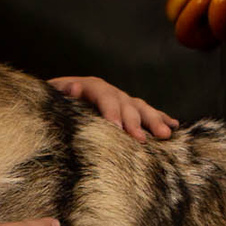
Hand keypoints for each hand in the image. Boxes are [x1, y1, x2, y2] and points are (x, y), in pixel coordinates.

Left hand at [51, 75, 176, 140]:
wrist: (58, 99)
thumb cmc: (52, 103)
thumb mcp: (52, 96)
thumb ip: (61, 93)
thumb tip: (75, 88)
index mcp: (91, 86)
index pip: (104, 96)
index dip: (111, 111)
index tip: (116, 128)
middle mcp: (110, 91)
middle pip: (126, 104)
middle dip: (134, 122)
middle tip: (139, 139)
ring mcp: (121, 100)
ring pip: (141, 108)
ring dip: (154, 121)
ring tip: (165, 134)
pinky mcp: (128, 109)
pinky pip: (147, 112)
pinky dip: (161, 117)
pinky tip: (174, 126)